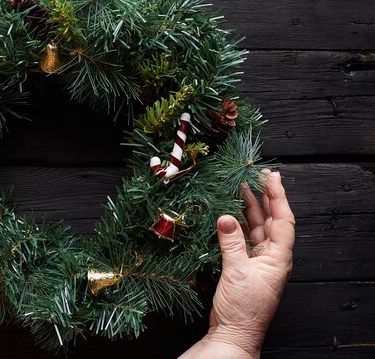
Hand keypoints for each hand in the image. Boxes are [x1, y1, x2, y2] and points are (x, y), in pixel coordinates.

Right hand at [180, 171, 295, 358]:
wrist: (233, 333)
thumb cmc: (242, 309)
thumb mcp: (236, 273)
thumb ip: (231, 243)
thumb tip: (225, 217)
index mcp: (279, 258)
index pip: (283, 220)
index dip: (277, 196)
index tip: (270, 176)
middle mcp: (272, 258)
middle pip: (271, 221)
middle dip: (264, 197)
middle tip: (256, 175)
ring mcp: (258, 262)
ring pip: (257, 228)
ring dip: (250, 208)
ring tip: (241, 187)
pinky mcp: (244, 267)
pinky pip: (244, 239)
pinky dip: (238, 224)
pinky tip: (231, 214)